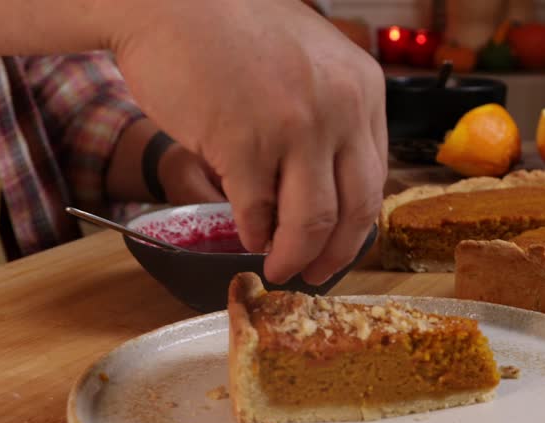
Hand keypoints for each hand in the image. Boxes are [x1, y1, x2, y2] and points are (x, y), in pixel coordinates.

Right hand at [109, 0, 387, 284]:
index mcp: (364, 90)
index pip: (374, 178)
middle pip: (354, 209)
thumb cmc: (234, 30)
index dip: (356, 224)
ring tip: (279, 267)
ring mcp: (295, 128)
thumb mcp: (311, 61)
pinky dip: (254, 234)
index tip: (339, 244)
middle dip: (335, 254)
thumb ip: (331, 113)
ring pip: (311, 221)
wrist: (170, 1)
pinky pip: (258, 212)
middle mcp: (340, 109)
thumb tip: (328, 179)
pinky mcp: (244, 145)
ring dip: (294, 256)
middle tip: (315, 274)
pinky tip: (247, 235)